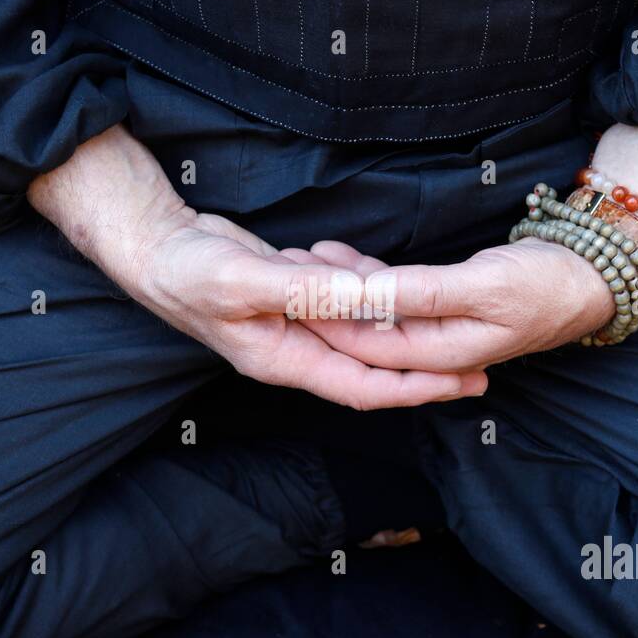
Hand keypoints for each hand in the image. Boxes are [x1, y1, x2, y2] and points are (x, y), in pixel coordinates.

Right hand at [29, 126, 486, 409]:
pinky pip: (343, 303)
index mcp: (285, 360)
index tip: (466, 383)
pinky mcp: (293, 300)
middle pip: (373, 368)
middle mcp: (295, 352)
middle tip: (482, 362)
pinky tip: (365, 263)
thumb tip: (367, 299)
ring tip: (437, 299)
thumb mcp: (245, 279)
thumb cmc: (187, 271)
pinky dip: (363, 285)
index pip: (365, 387)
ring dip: (395, 318)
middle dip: (426, 367)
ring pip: (362, 332)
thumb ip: (306, 290)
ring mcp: (294, 327)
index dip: (418, 388)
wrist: (156, 248)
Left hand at [284, 124, 637, 371]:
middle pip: (361, 334)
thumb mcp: (481, 284)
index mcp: (440, 353)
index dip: (323, 318)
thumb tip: (364, 298)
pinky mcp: (444, 306)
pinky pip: (394, 298)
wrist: (594, 276)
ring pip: (374, 314)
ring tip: (300, 254)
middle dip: (321, 304)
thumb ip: (420, 293)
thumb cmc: (545, 283)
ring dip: (339, 287)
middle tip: (282, 268)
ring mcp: (438, 329)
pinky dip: (367, 279)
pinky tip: (339, 257)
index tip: (288, 288)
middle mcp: (433, 349)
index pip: (364, 346)